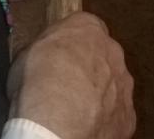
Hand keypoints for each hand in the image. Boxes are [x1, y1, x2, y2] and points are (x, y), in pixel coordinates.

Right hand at [8, 12, 135, 138]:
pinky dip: (103, 119)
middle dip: (88, 67)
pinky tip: (85, 126)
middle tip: (66, 83)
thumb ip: (43, 49)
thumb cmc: (39, 79)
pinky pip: (116, 114)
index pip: (84, 26)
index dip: (70, 43)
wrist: (58, 120)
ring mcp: (123, 84)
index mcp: (88, 27)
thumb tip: (39, 60)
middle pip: (102, 55)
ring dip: (98, 93)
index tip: (58, 56)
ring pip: (113, 85)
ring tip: (74, 109)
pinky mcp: (127, 115)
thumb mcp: (26, 52)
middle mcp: (112, 51)